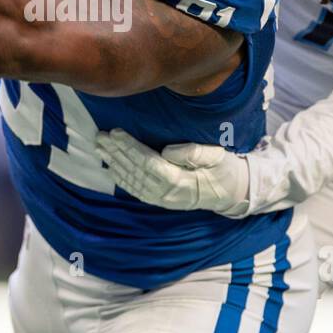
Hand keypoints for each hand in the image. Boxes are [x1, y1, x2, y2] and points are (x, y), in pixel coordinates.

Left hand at [95, 128, 251, 217]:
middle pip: (135, 171)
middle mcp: (167, 194)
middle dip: (116, 153)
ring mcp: (162, 200)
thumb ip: (193, 153)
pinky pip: (136, 190)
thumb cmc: (224, 169)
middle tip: (100, 136)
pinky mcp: (161, 200)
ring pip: (132, 181)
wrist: (232, 193)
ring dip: (114, 163)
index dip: (129, 147)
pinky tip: (111, 168)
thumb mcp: (216, 156)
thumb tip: (167, 151)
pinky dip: (122, 179)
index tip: (115, 132)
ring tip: (100, 147)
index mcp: (180, 181)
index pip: (148, 162)